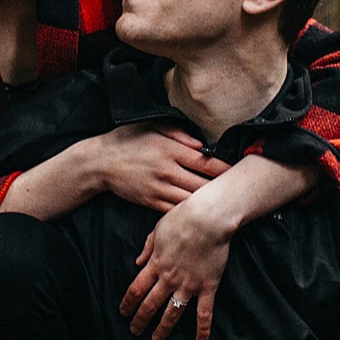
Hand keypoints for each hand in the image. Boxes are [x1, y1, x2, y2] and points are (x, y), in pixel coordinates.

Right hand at [97, 125, 229, 211]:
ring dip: (209, 203)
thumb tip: (203, 144)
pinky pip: (177, 210)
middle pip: (204, 184)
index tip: (239, 172)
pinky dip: (191, 212)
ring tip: (225, 204)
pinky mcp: (152, 202)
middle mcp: (167, 171)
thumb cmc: (128, 140)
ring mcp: (160, 189)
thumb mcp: (152, 127)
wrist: (100, 163)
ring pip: (193, 201)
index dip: (226, 169)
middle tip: (239, 191)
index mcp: (170, 150)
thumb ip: (179, 133)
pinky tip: (201, 212)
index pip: (206, 162)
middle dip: (223, 189)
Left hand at [120, 183, 239, 339]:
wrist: (208, 218)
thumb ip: (148, 248)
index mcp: (156, 264)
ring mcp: (188, 285)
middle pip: (150, 304)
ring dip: (163, 328)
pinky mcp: (208, 286)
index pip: (136, 289)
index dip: (128, 303)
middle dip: (140, 320)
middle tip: (134, 331)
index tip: (123, 312)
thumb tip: (138, 262)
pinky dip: (203, 329)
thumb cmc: (183, 218)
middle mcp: (169, 278)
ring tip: (157, 339)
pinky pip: (204, 312)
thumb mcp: (158, 230)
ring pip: (172, 313)